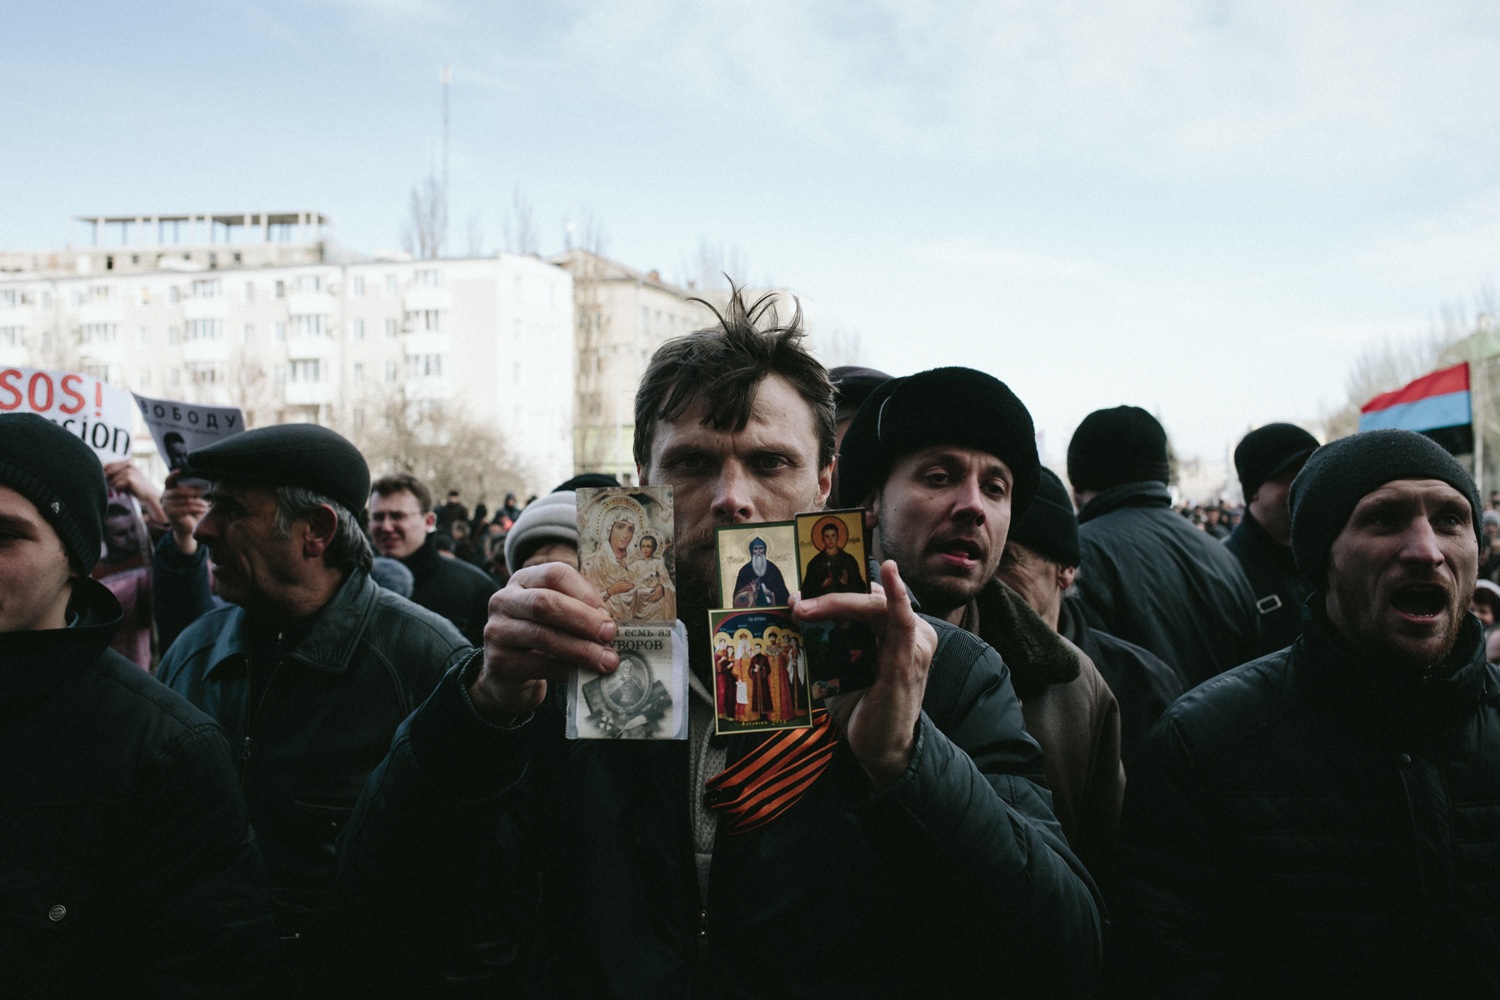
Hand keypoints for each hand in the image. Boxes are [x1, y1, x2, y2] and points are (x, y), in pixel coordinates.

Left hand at [103, 460, 166, 524]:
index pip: (108, 465)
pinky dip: (120, 490)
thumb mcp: (127, 477)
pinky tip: (127, 490)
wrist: (150, 495)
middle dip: (108, 480)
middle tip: (116, 486)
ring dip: (116, 486)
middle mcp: (129, 464)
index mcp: (128, 462)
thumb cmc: (136, 487)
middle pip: (108, 472)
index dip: (104, 473)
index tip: (105, 480)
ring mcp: (129, 471)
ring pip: (112, 480)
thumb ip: (116, 473)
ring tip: (125, 489)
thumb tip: (99, 473)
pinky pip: (117, 485)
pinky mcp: (129, 479)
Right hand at [161, 470, 209, 554]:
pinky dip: (197, 508)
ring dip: (198, 502)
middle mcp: (165, 497)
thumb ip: (192, 491)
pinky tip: (204, 509)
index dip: (174, 475)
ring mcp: (166, 506)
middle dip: (193, 491)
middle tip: (203, 492)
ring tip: (206, 505)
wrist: (187, 528)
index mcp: (169, 491)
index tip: (181, 470)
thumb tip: (201, 484)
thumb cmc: (190, 512)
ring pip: (185, 500)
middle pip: (180, 491)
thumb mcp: (191, 499)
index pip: (169, 481)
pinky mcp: (170, 514)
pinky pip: (186, 508)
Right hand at [470, 563, 619, 722]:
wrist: (509, 676)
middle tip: (610, 635)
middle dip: (583, 619)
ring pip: (542, 635)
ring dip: (580, 649)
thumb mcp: (557, 618)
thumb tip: (613, 623)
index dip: (584, 592)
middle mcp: (504, 600)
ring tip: (607, 661)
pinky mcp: (498, 662)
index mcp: (523, 580)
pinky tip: (584, 674)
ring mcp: (496, 631)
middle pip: (545, 603)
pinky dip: (565, 669)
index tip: (608, 614)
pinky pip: (537, 664)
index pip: (555, 574)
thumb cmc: (543, 639)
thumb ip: (579, 611)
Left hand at [792, 560, 936, 789]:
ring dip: (837, 602)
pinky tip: (890, 573)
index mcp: (896, 632)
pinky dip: (896, 595)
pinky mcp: (906, 661)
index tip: (803, 592)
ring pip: (874, 607)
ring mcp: (913, 646)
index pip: (867, 598)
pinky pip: (902, 621)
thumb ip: (829, 641)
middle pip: (868, 599)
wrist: (882, 750)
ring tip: (804, 608)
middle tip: (796, 603)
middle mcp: (911, 634)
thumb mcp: (843, 668)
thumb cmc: (864, 708)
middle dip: (828, 596)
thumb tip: (798, 615)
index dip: (835, 589)